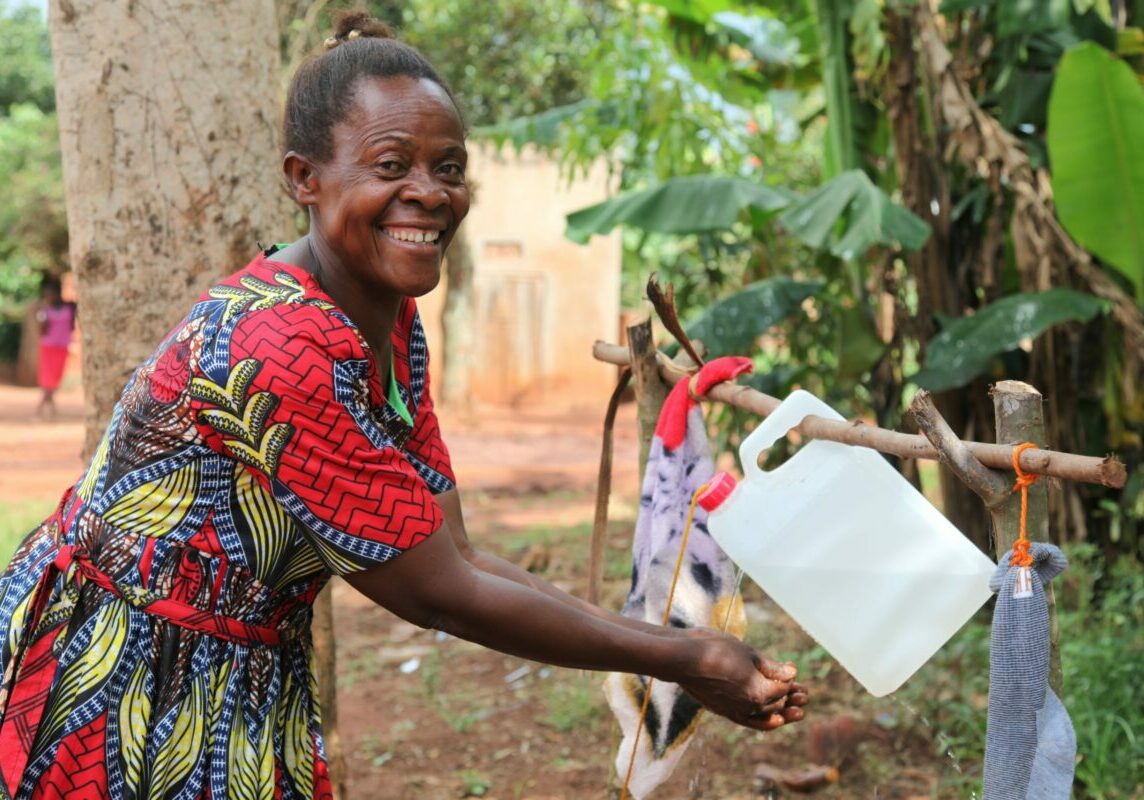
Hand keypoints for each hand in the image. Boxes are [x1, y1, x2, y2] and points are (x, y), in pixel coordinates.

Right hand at [673, 629, 808, 731]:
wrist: (682, 658)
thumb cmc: (714, 648)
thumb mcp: (747, 652)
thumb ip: (771, 667)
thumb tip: (792, 674)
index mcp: (758, 689)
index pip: (783, 686)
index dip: (790, 676)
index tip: (790, 664)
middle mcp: (750, 705)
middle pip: (777, 702)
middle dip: (791, 695)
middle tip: (803, 691)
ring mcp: (736, 711)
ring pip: (767, 714)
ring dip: (783, 710)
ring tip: (798, 709)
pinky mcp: (725, 712)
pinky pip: (750, 722)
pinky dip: (765, 722)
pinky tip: (776, 721)